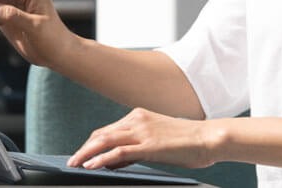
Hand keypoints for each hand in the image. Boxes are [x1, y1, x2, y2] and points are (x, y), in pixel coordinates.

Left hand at [67, 108, 216, 170]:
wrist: (209, 137)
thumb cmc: (188, 141)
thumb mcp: (158, 140)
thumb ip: (136, 146)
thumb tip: (115, 159)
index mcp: (139, 115)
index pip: (107, 130)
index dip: (92, 143)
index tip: (82, 153)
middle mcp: (137, 119)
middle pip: (101, 134)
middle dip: (85, 149)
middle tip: (72, 161)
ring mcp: (142, 131)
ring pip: (105, 140)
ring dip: (86, 153)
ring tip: (74, 164)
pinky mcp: (148, 145)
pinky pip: (118, 151)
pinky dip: (101, 158)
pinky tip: (91, 166)